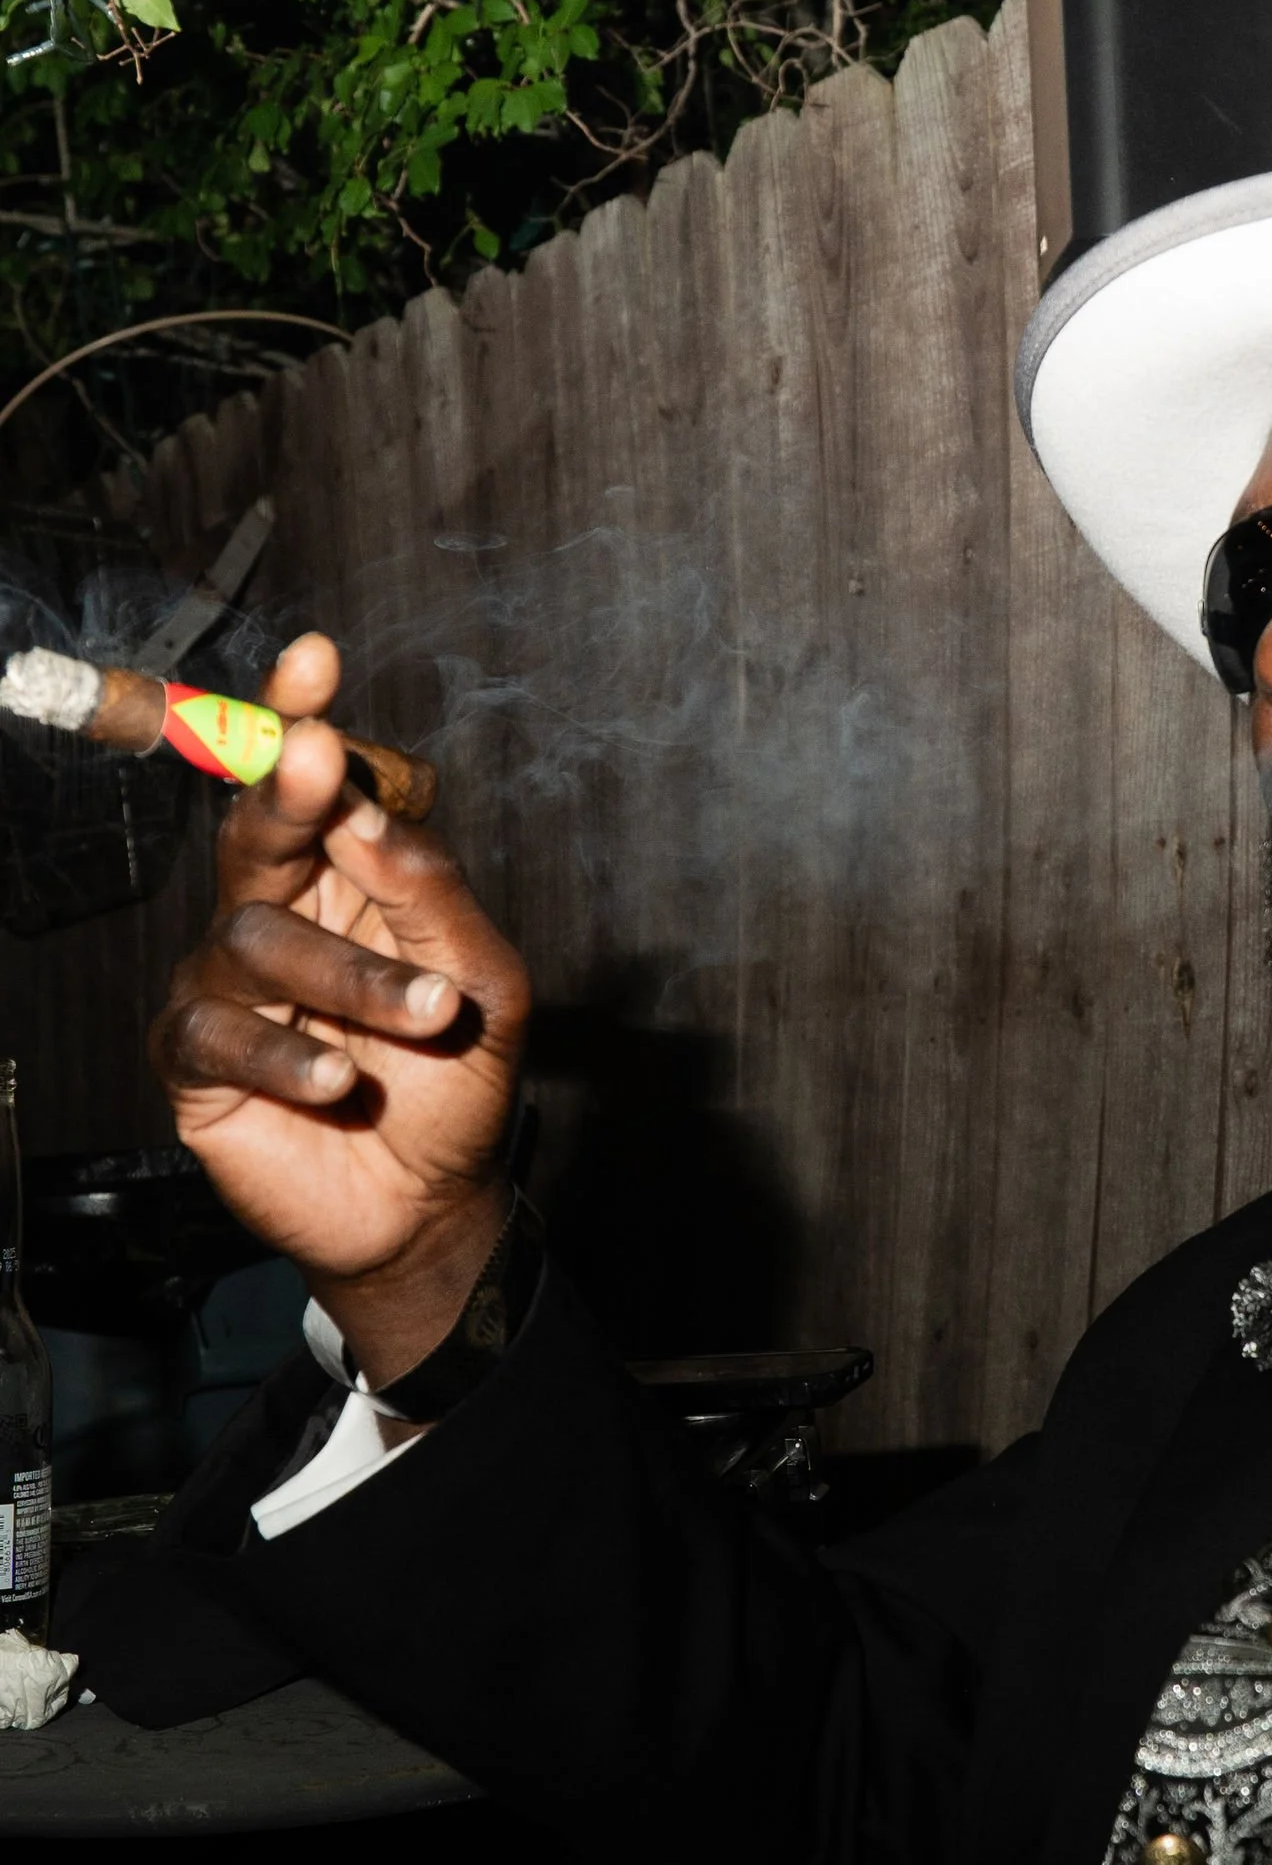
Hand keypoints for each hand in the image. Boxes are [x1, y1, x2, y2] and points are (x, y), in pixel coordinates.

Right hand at [151, 633, 530, 1384]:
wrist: (428, 1206)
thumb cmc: (452, 1085)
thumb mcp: (482, 987)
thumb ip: (435, 901)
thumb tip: (369, 817)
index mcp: (344, 878)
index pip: (317, 785)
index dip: (302, 717)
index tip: (314, 658)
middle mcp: (276, 913)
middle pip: (257, 831)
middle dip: (286, 792)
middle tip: (319, 766)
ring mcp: (226, 982)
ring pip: (259, 937)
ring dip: (351, 978)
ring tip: (425, 1023)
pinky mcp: (195, 1059)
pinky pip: (219, 1029)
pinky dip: (285, 1051)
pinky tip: (338, 1080)